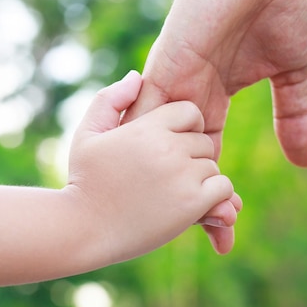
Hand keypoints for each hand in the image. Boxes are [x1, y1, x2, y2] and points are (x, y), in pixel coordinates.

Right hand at [67, 71, 235, 263]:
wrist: (83, 229)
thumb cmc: (85, 181)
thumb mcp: (88, 133)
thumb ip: (110, 100)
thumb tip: (137, 76)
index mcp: (146, 126)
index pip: (189, 112)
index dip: (184, 128)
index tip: (169, 146)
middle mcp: (168, 147)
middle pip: (202, 141)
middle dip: (190, 156)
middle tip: (167, 174)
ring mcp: (182, 175)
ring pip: (212, 165)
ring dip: (198, 179)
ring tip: (171, 192)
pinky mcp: (192, 203)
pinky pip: (223, 189)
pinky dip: (213, 198)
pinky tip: (188, 205)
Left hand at [124, 0, 306, 253]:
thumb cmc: (274, 2)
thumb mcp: (292, 72)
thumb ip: (294, 115)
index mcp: (209, 98)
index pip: (205, 158)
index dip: (213, 194)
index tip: (227, 233)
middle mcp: (183, 95)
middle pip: (177, 162)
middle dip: (192, 201)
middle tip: (216, 238)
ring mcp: (171, 80)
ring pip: (158, 146)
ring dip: (173, 184)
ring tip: (192, 224)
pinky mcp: (168, 62)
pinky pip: (148, 113)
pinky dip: (152, 150)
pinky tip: (154, 185)